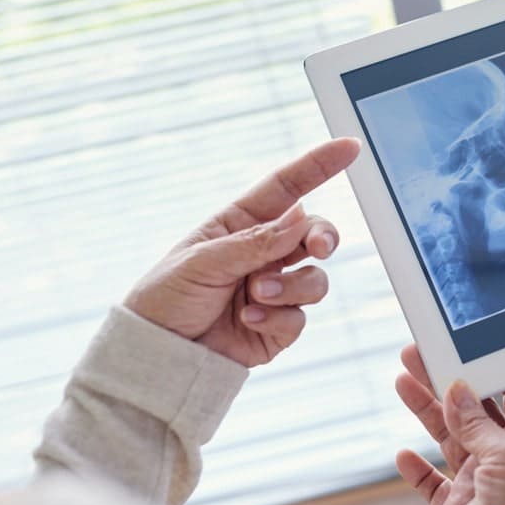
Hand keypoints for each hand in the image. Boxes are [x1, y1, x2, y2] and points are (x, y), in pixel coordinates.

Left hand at [123, 138, 360, 366]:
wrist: (156, 356)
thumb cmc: (164, 298)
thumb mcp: (202, 262)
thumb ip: (255, 242)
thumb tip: (301, 218)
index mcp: (240, 225)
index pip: (286, 188)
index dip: (318, 166)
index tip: (348, 147)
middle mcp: (262, 254)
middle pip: (314, 234)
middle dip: (324, 237)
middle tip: (319, 247)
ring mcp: (273, 290)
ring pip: (315, 279)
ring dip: (291, 287)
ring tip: (256, 296)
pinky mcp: (277, 325)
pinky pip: (300, 317)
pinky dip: (278, 317)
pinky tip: (248, 320)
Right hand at [394, 344, 504, 504]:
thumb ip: (478, 422)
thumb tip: (457, 390)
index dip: (490, 368)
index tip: (466, 345)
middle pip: (472, 408)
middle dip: (446, 381)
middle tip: (420, 354)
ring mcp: (481, 479)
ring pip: (448, 436)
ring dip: (425, 410)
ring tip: (403, 380)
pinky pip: (432, 483)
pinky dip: (416, 469)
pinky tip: (403, 453)